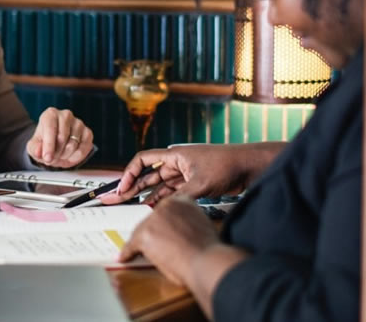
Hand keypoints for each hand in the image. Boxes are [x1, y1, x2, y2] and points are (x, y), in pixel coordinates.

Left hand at [26, 107, 93, 167]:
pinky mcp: (88, 132)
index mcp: (50, 114)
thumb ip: (35, 149)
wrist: (55, 144)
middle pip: (62, 137)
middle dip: (56, 153)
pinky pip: (84, 148)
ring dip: (65, 156)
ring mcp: (78, 123)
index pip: (50, 128)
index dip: (49, 145)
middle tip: (51, 159)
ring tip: (59, 156)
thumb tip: (39, 152)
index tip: (47, 158)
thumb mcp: (34, 147)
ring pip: (73, 144)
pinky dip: (76, 157)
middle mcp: (65, 115)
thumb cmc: (43, 143)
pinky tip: (69, 156)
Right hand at [100, 143, 283, 205]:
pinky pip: (171, 191)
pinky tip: (152, 207)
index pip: (143, 160)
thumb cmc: (226, 166)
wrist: (249, 167)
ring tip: (130, 206)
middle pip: (147, 174)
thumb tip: (163, 210)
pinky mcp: (193, 183)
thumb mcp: (201, 183)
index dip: (129, 173)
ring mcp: (184, 173)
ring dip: (145, 194)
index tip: (122, 188)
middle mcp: (176, 163)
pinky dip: (161, 199)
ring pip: (158, 184)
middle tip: (116, 199)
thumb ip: (180, 197)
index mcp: (174, 155)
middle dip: (131, 186)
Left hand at [119, 195, 219, 282]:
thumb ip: (188, 223)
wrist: (205, 260)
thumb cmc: (207, 250)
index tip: (160, 232)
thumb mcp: (201, 226)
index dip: (162, 225)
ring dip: (141, 244)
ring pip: (140, 231)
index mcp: (182, 201)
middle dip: (151, 234)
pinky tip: (125, 257)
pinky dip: (127, 253)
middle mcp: (167, 205)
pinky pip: (131, 245)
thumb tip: (179, 232)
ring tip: (144, 253)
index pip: (164, 211)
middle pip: (150, 219)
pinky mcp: (145, 234)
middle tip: (155, 246)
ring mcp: (154, 219)